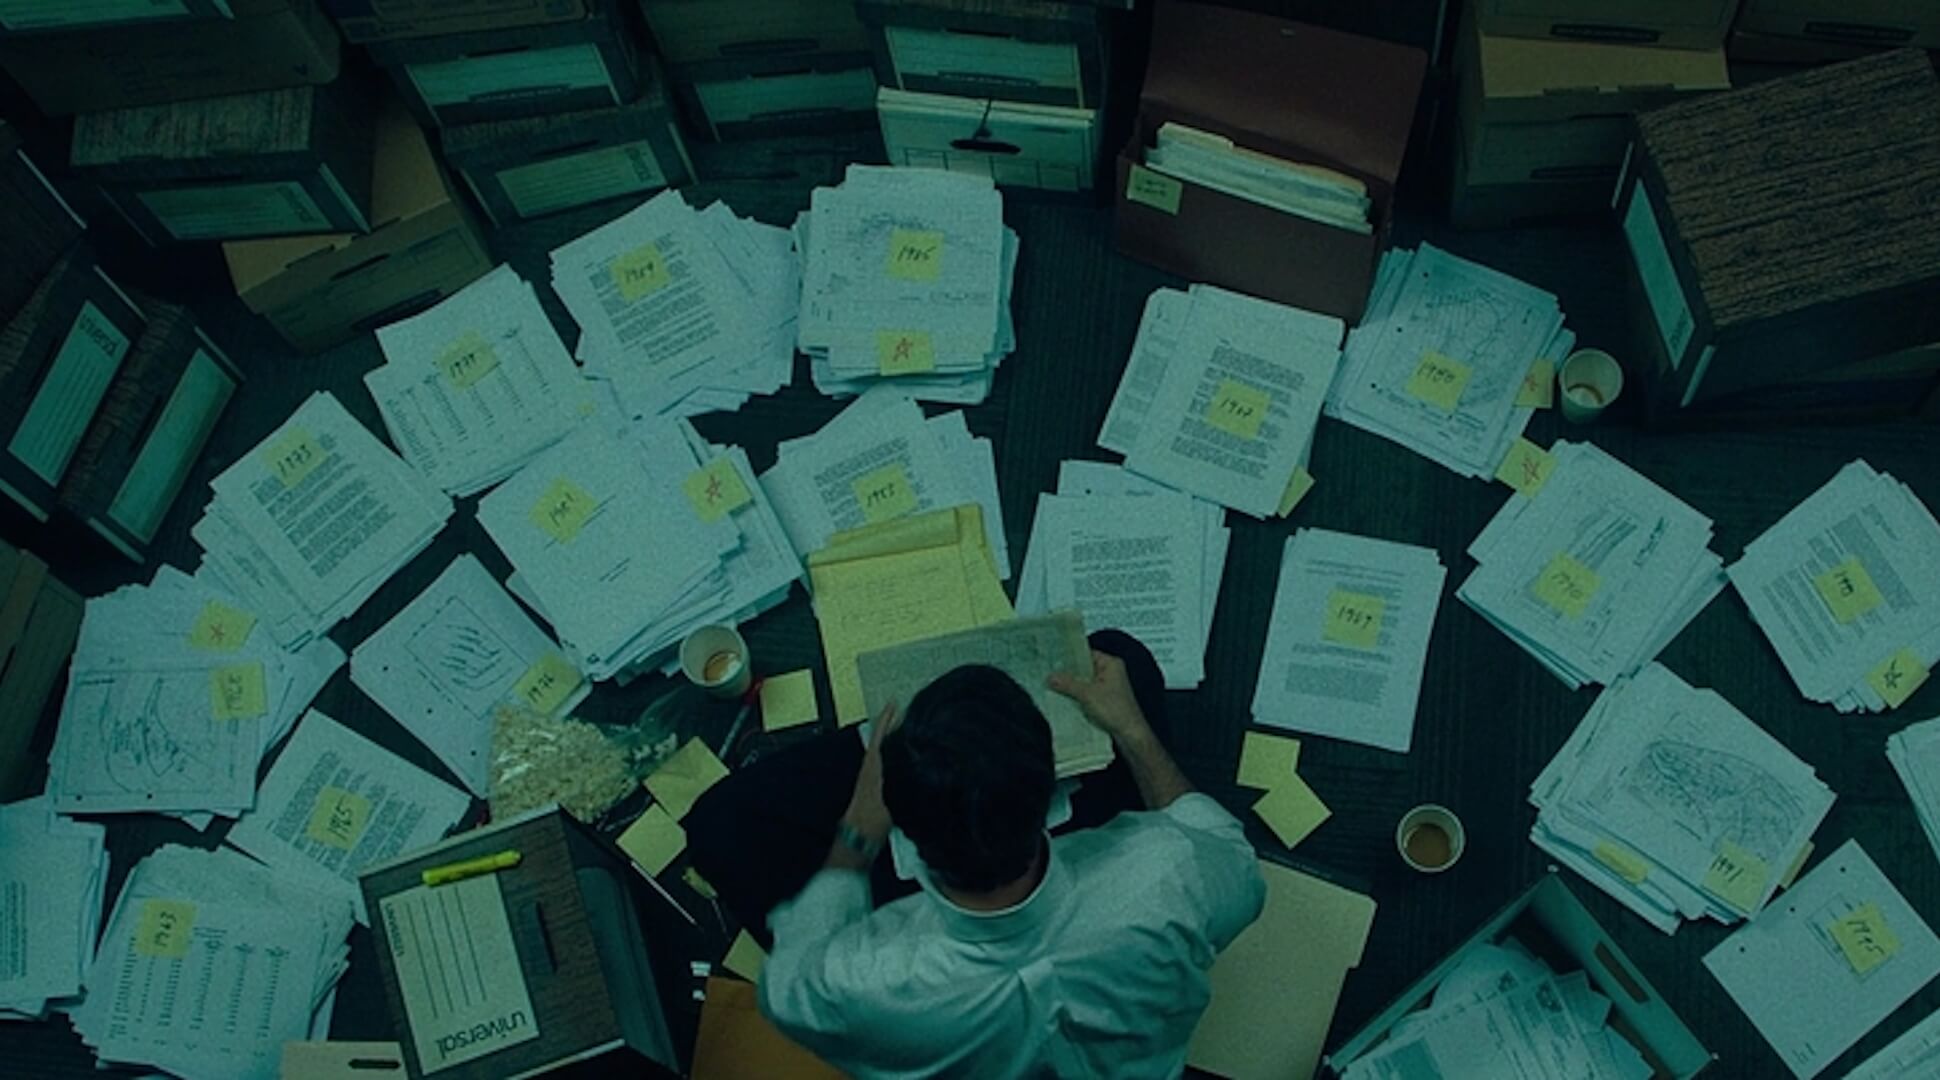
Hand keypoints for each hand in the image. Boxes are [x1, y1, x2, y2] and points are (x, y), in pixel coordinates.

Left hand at [842, 701, 900, 844]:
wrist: (858, 840)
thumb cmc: (871, 821)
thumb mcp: (890, 798)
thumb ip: (900, 782)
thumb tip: (914, 768)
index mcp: (872, 767)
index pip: (879, 735)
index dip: (887, 718)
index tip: (893, 703)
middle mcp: (870, 770)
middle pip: (881, 741)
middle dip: (891, 725)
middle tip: (903, 712)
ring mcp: (871, 780)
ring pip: (883, 752)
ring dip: (892, 740)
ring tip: (904, 731)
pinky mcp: (875, 791)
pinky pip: (886, 764)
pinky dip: (893, 756)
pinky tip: (902, 760)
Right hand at [1049, 651, 1150, 741]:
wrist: (1130, 734)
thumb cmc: (1115, 710)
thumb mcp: (1087, 694)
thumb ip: (1068, 684)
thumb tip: (1050, 677)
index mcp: (1111, 664)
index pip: (1086, 654)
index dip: (1069, 657)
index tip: (1052, 659)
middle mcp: (1111, 673)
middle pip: (1084, 669)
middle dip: (1068, 673)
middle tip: (1048, 673)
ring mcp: (1108, 687)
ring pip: (1084, 683)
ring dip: (1071, 686)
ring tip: (1051, 685)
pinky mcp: (1105, 700)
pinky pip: (1087, 694)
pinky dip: (1077, 696)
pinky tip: (1062, 698)